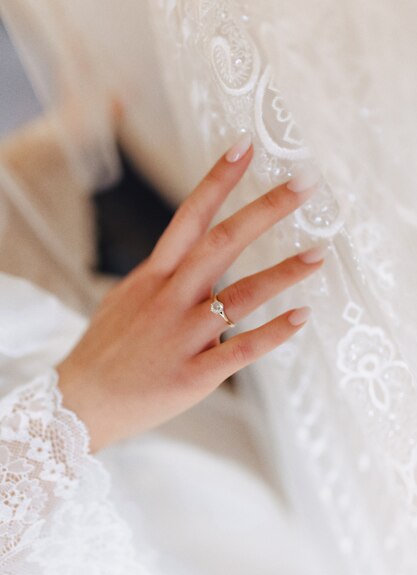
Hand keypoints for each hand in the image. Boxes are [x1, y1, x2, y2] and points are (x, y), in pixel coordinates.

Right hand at [56, 137, 324, 451]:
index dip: (218, 180)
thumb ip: (160, 281)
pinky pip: (241, 350)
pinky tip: (301, 316)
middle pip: (222, 243)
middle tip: (304, 185)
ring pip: (240, 296)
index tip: (245, 147)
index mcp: (153, 276)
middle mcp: (170, 298)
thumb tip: (188, 269)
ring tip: (318, 255)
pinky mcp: (194, 374)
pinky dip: (274, 333)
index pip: (189, 217)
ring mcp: (183, 335)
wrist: (80, 403)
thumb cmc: (105, 350)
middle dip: (264, 210)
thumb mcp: (125, 301)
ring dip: (283, 272)